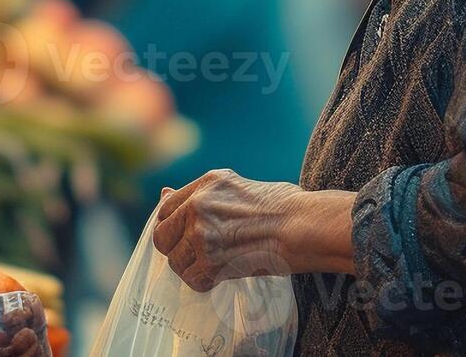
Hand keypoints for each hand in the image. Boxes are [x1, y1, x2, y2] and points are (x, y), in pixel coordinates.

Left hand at [153, 169, 301, 291]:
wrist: (303, 226)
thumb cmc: (281, 206)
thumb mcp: (235, 187)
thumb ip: (199, 194)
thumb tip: (163, 193)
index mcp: (205, 183)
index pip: (165, 209)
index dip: (172, 227)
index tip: (184, 237)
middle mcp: (198, 206)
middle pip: (162, 237)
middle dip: (177, 250)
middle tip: (200, 255)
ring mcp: (203, 234)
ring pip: (176, 262)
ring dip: (193, 269)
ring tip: (218, 265)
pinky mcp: (211, 261)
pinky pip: (193, 280)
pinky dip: (206, 283)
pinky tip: (223, 275)